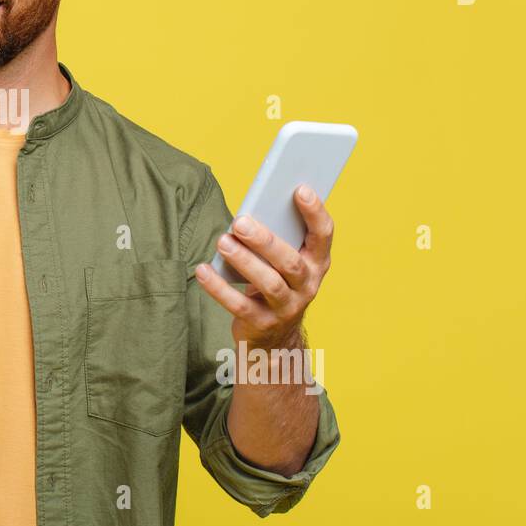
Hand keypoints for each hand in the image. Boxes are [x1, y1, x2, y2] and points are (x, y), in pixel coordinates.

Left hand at [194, 184, 333, 349]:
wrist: (274, 336)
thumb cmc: (275, 281)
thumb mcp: (281, 260)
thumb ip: (275, 236)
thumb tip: (249, 210)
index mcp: (316, 262)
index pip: (323, 235)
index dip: (315, 213)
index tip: (300, 189)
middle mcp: (307, 285)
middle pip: (290, 261)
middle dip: (265, 240)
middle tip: (239, 221)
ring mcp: (287, 308)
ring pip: (269, 284)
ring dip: (244, 261)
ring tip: (222, 242)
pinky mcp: (262, 324)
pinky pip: (240, 306)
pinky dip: (219, 288)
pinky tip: (202, 271)